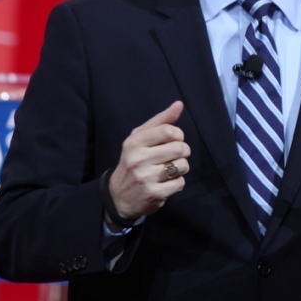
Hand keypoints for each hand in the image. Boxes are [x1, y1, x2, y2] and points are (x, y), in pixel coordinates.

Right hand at [107, 101, 190, 223]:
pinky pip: (180, 183)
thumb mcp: (140, 138)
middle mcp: (138, 159)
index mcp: (134, 142)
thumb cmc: (133, 160)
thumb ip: (160, 121)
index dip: (178, 135)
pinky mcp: (154, 193)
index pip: (168, 131)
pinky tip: (166, 183)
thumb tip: (179, 104)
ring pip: (182, 165)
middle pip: (180, 148)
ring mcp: (146, 177)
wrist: (118, 196)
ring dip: (181, 168)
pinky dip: (177, 182)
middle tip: (174, 156)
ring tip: (170, 170)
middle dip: (182, 151)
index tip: (174, 140)